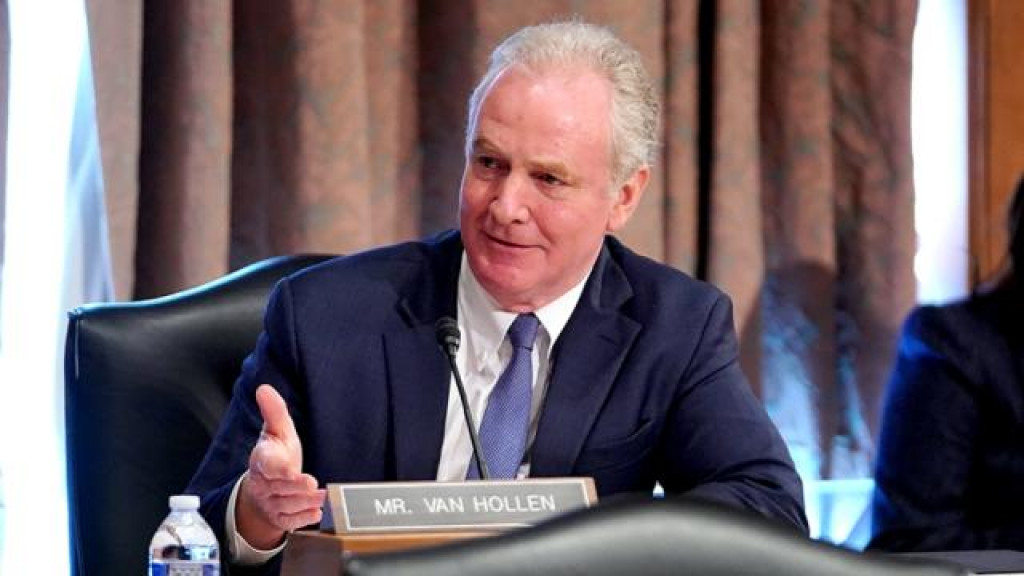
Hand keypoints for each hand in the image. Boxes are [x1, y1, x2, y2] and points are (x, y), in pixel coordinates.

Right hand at [236, 384, 325, 549]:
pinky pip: (290, 522)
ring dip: (304, 502)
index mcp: (262, 460)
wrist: (262, 490)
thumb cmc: (274, 456)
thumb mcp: (276, 432)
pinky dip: (303, 518)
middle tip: (311, 483)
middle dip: (295, 487)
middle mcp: (264, 484)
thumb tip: (264, 388)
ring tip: (322, 497)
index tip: (288, 468)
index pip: (266, 464)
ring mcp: (271, 503)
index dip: (277, 468)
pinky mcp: (280, 518)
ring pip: (286, 505)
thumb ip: (274, 411)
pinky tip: (317, 513)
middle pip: (279, 487)